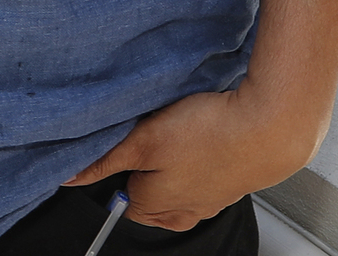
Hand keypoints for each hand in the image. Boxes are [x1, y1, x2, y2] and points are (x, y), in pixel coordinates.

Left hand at [62, 85, 316, 231]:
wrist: (268, 128)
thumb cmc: (207, 134)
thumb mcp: (145, 141)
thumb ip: (106, 158)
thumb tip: (69, 177)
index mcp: (158, 205)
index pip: (124, 198)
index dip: (120, 167)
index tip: (125, 141)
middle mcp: (185, 209)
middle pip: (152, 198)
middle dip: (145, 171)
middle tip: (149, 136)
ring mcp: (212, 197)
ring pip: (180, 186)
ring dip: (174, 163)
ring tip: (177, 132)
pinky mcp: (232, 179)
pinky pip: (206, 174)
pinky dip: (200, 157)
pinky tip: (204, 134)